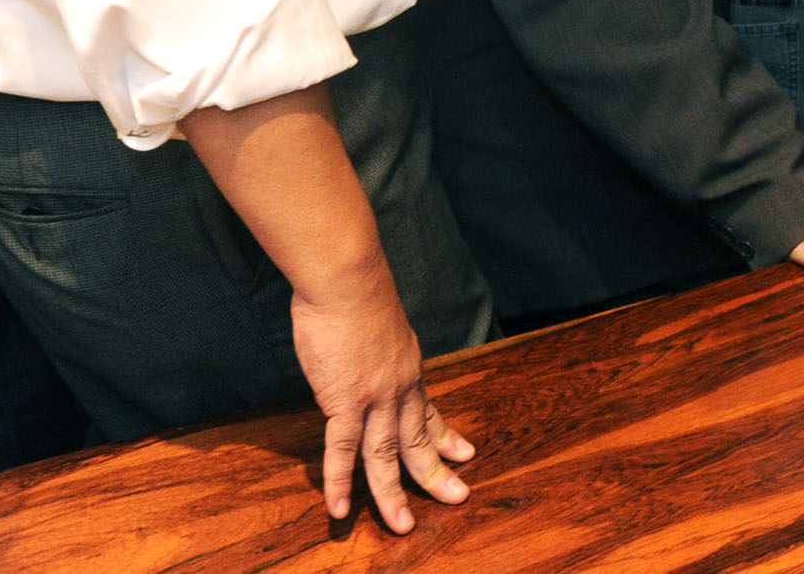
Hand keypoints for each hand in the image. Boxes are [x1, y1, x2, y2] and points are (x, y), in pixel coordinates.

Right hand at [288, 267, 473, 534]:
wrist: (349, 279)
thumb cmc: (357, 291)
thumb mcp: (381, 322)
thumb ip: (378, 346)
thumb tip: (366, 348)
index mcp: (408, 367)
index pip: (429, 411)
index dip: (445, 436)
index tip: (464, 454)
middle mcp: (399, 387)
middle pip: (419, 439)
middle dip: (436, 473)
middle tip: (457, 497)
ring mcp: (374, 398)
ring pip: (386, 456)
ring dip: (393, 494)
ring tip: (403, 524)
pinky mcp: (344, 401)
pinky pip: (342, 451)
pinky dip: (340, 482)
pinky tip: (339, 508)